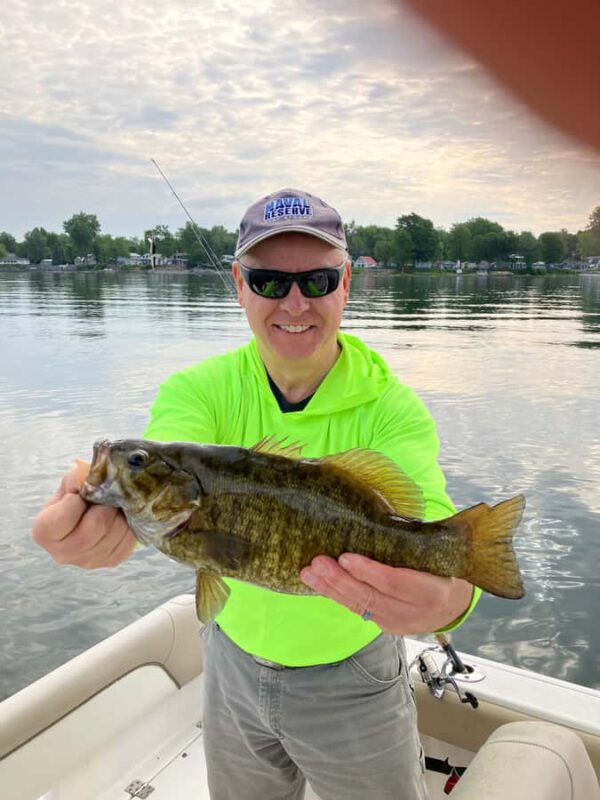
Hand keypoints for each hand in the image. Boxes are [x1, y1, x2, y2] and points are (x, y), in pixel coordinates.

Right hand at [32, 465, 135, 568]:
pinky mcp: (111, 561)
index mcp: (44, 532)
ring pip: (116, 532)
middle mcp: (63, 553)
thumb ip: (78, 480)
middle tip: (107, 497)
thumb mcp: (71, 482)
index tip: (80, 495)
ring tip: (115, 505)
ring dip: (121, 513)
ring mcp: (87, 561)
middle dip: (106, 506)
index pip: (63, 518)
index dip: (75, 502)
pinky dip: (129, 523)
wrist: (88, 513)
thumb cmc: (75, 495)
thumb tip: (94, 483)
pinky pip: (129, 540)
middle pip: (97, 526)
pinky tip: (121, 517)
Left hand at [300, 554, 473, 634]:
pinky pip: (358, 609)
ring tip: (308, 573)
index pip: (395, 583)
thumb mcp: (437, 553)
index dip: (369, 571)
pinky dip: (337, 595)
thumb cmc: (442, 566)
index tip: (346, 557)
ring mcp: (399, 623)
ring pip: (360, 606)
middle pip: (371, 597)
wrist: (453, 604)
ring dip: (331, 589)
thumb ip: (412, 540)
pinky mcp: (385, 626)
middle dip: (341, 580)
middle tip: (317, 562)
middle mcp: (415, 612)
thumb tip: (379, 507)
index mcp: (433, 591)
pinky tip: (318, 583)